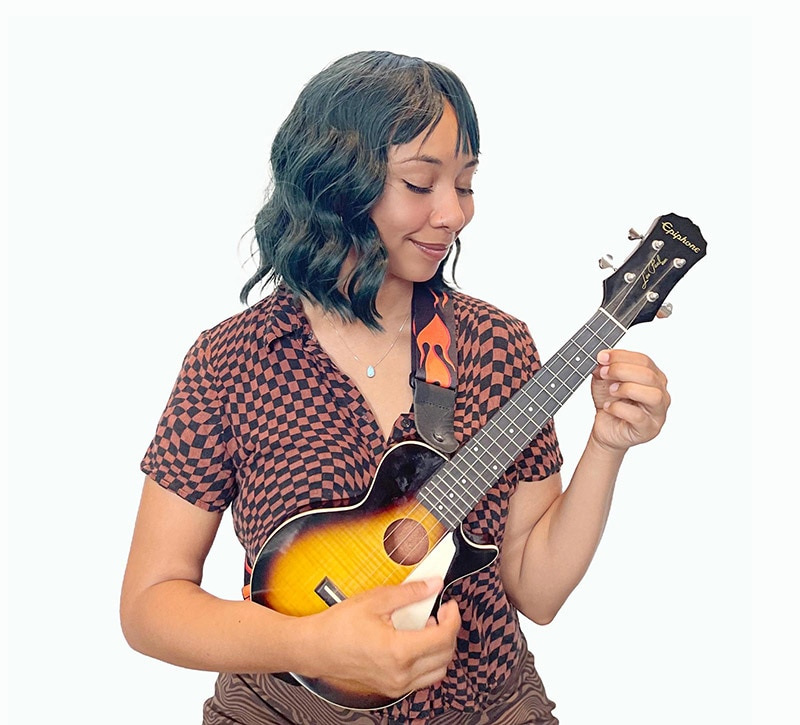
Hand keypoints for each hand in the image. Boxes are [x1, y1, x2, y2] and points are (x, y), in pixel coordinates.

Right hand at [305, 577, 460, 699]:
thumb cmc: (338, 626)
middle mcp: (400, 674)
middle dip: (449, 630)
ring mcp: (396, 684)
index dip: (453, 618)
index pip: (444, 637)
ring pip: (438, 670)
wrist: (316, 648)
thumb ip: (410, 593)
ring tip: (428, 626)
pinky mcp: (391, 688)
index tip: (450, 605)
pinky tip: (416, 640)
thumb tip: (433, 585)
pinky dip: (428, 660)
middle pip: (445, 655)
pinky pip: (423, 677)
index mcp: (398, 651)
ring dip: (440, 648)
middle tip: (441, 611)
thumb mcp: (376, 600)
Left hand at [589, 349, 669, 451]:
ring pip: (652, 395)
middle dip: (622, 370)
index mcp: (653, 377)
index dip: (622, 356)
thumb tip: (603, 358)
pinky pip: (638, 416)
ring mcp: (658, 413)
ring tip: (611, 391)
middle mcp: (660, 393)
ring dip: (627, 389)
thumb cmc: (611, 403)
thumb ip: (604, 368)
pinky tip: (609, 407)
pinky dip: (619, 409)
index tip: (602, 356)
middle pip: (649, 375)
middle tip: (604, 372)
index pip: (644, 361)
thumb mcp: (604, 381)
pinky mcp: (649, 429)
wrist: (605, 428)